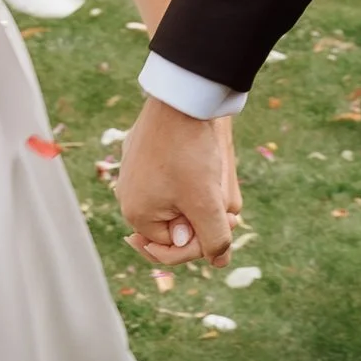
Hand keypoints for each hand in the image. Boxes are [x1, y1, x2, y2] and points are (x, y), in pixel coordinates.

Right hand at [117, 97, 237, 268]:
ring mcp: (136, 173)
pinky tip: (206, 166)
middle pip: (175, 225)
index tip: (226, 225)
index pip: (171, 249)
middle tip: (230, 212)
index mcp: (137, 214)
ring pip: (178, 201)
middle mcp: (129, 196)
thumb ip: (213, 240)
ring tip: (220, 184)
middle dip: (204, 219)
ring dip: (202, 199)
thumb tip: (218, 262)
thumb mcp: (206, 203)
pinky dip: (192, 178)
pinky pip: (173, 178)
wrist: (181, 98)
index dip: (202, 244)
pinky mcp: (146, 153)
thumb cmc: (189, 153)